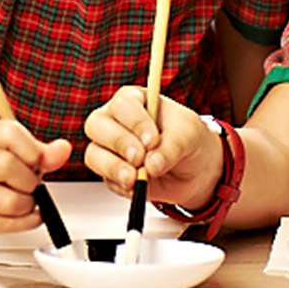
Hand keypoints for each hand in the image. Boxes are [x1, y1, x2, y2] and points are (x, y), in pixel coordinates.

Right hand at [0, 119, 72, 234]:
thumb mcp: (20, 150)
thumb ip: (44, 153)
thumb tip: (63, 150)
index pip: (11, 134)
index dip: (33, 152)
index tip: (35, 161)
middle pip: (7, 167)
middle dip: (30, 180)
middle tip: (30, 184)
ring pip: (9, 202)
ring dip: (27, 205)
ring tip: (24, 199)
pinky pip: (3, 225)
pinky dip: (22, 223)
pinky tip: (23, 215)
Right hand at [83, 87, 220, 208]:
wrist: (194, 168)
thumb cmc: (188, 139)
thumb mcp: (188, 135)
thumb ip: (171, 146)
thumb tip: (151, 165)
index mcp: (134, 100)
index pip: (123, 104)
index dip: (135, 122)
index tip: (153, 140)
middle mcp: (115, 121)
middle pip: (97, 125)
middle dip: (119, 143)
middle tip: (139, 158)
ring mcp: (109, 148)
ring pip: (94, 154)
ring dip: (114, 168)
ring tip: (136, 179)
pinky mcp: (110, 174)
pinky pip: (106, 180)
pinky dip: (121, 186)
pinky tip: (139, 187)